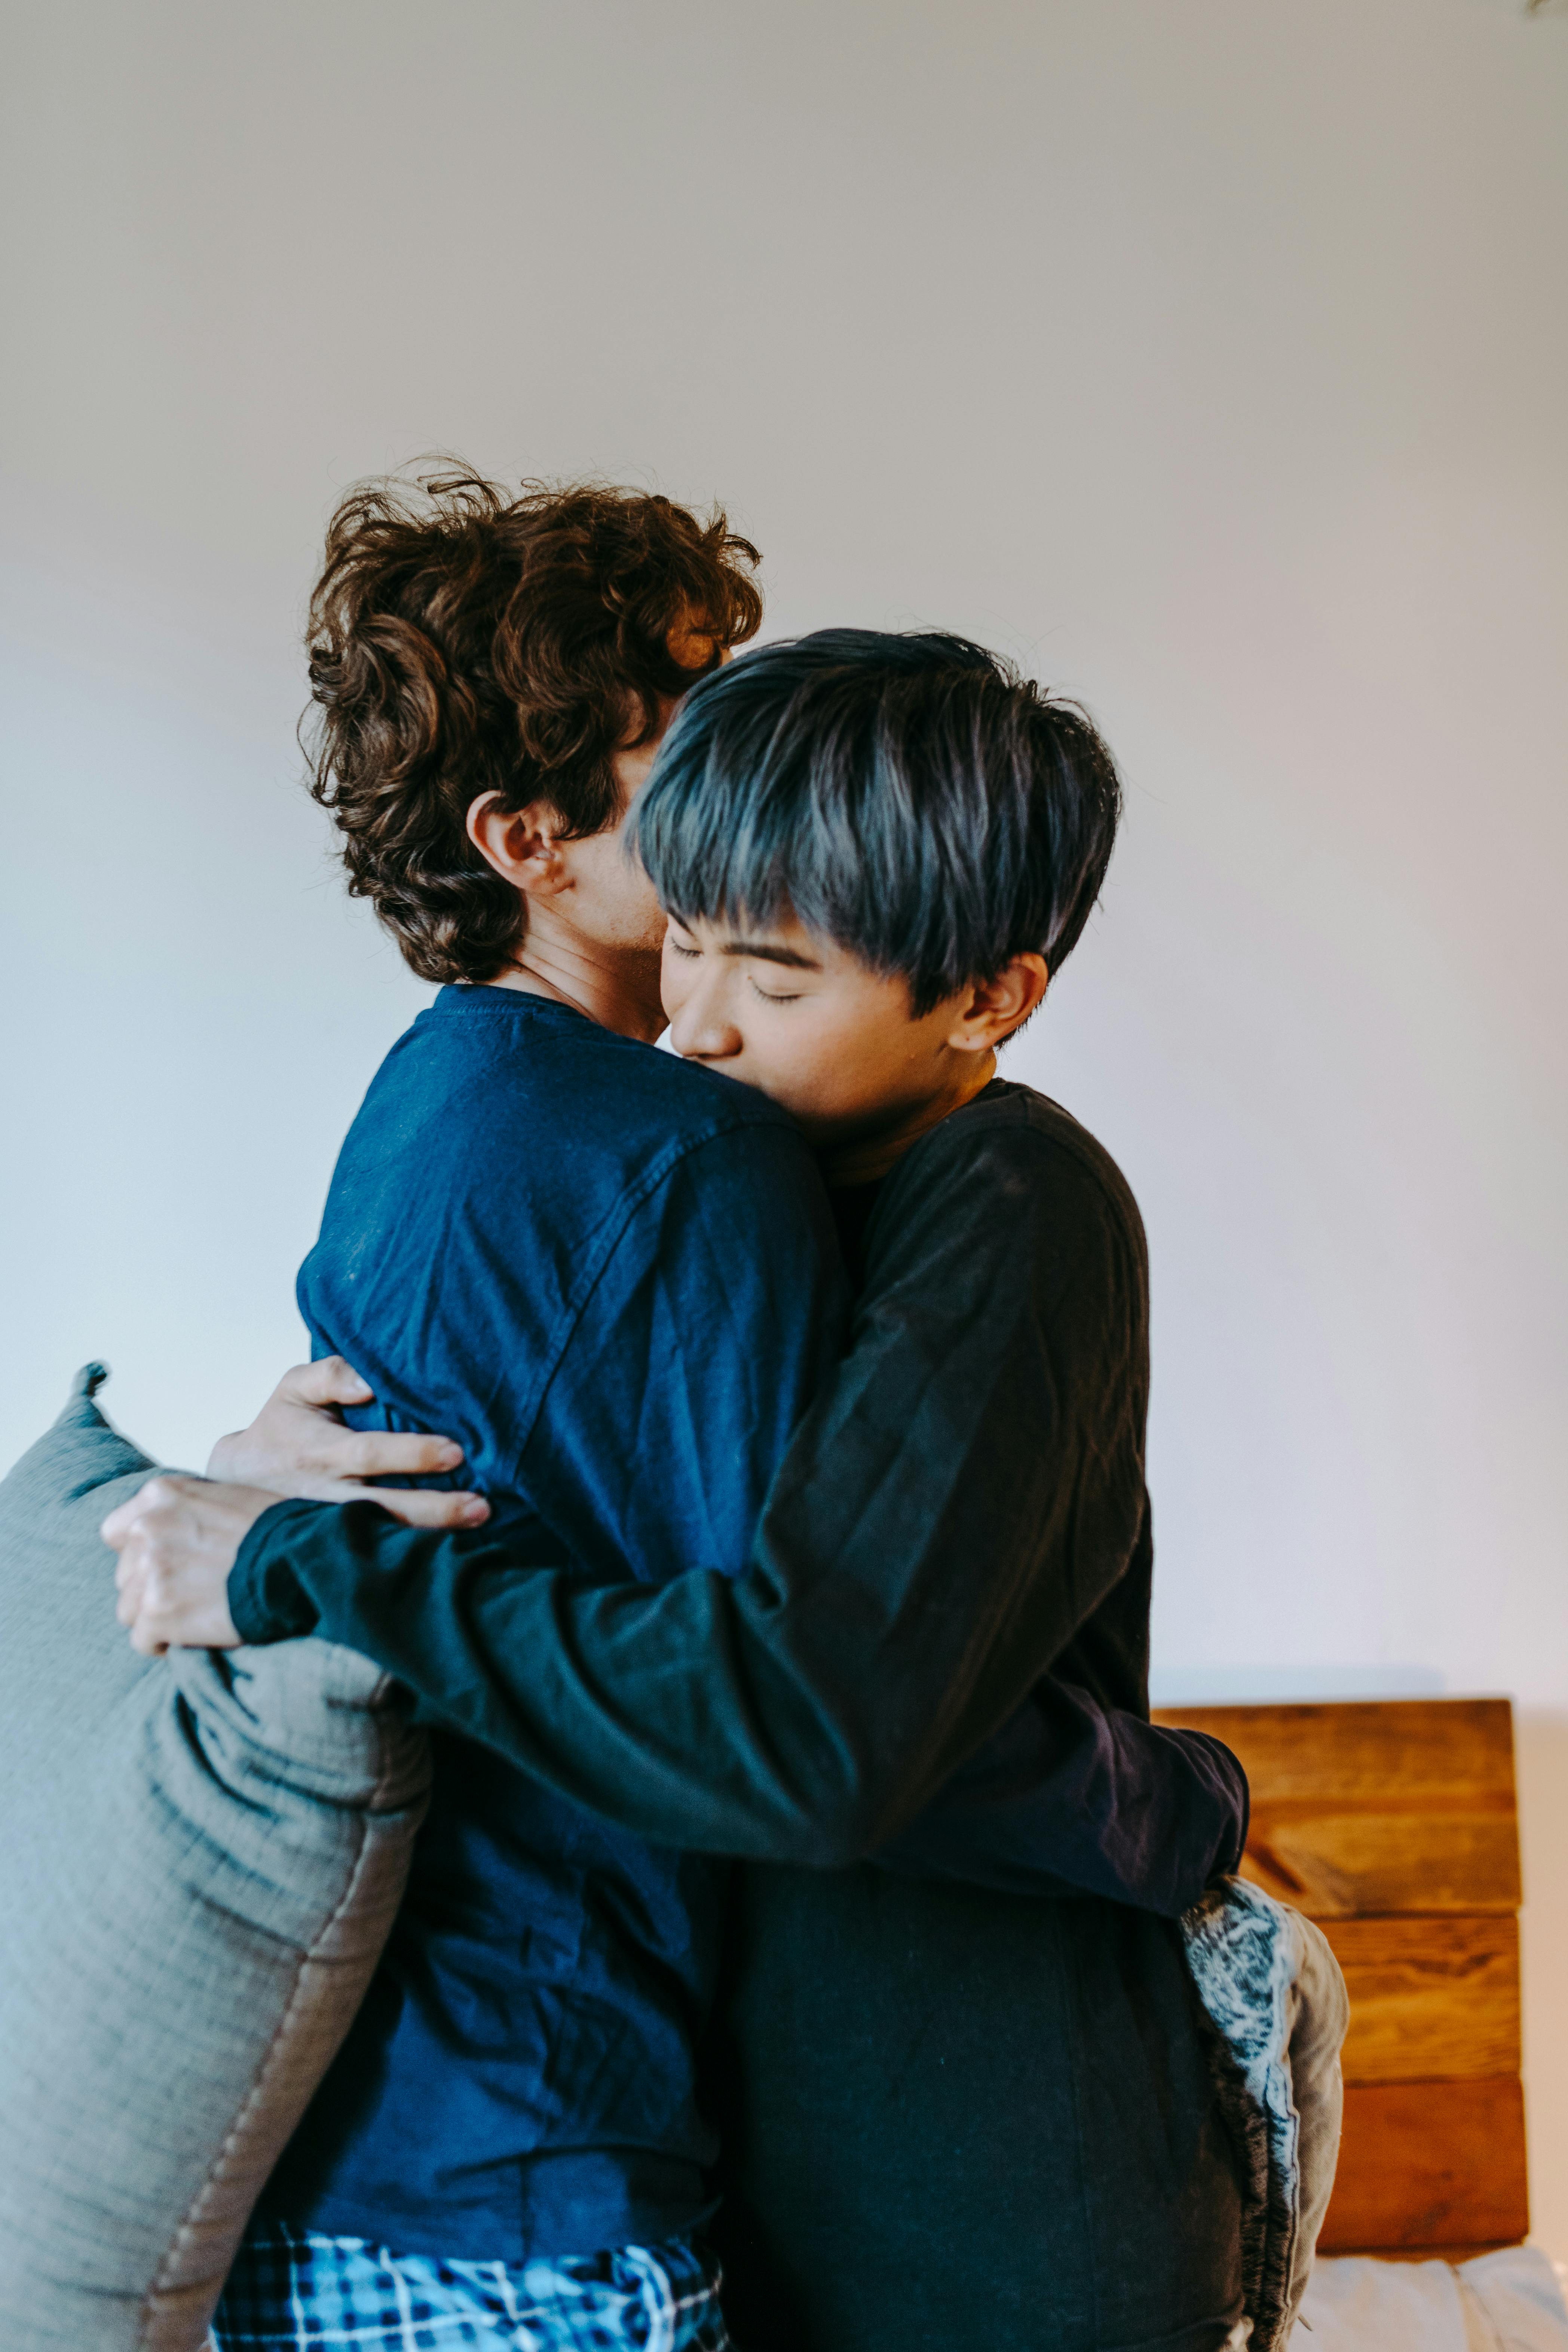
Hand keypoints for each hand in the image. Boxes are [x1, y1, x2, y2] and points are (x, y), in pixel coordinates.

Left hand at [104, 1475, 269, 1652]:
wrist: (301, 1561)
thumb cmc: (276, 1530)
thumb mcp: (226, 1497)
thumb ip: (186, 1511)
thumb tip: (173, 1534)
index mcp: (161, 1496)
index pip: (117, 1532)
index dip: (139, 1554)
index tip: (166, 1565)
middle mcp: (147, 1529)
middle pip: (125, 1575)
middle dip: (151, 1588)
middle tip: (192, 1594)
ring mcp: (150, 1571)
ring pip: (128, 1610)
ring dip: (156, 1617)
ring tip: (193, 1617)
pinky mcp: (158, 1612)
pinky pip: (141, 1640)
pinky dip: (163, 1644)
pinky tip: (191, 1636)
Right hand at [206, 1358, 489, 1531]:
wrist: (245, 1477)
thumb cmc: (282, 1425)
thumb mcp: (294, 1388)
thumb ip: (330, 1375)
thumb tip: (369, 1382)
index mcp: (322, 1451)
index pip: (370, 1453)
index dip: (412, 1453)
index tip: (455, 1451)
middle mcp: (331, 1494)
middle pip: (385, 1507)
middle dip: (434, 1509)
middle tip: (481, 1505)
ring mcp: (336, 1525)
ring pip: (386, 1536)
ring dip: (434, 1533)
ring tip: (482, 1523)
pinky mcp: (343, 1542)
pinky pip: (381, 1549)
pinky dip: (416, 1550)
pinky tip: (457, 1549)